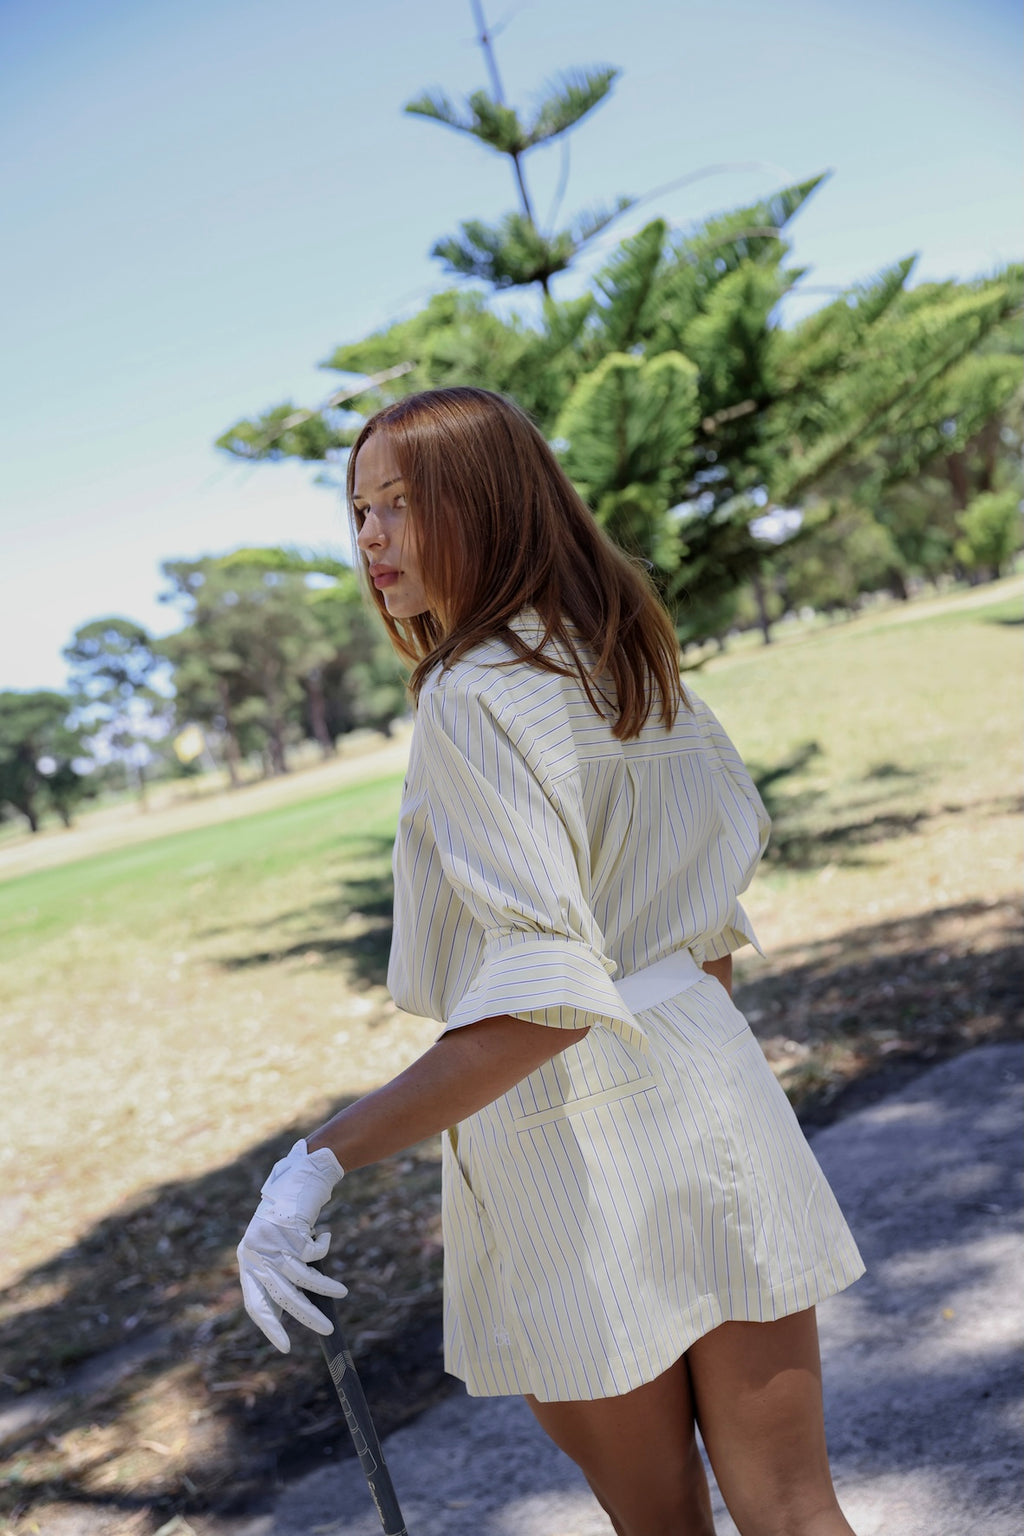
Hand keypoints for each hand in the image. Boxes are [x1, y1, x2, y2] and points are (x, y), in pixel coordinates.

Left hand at [237, 1139, 347, 1352]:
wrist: (298, 1177)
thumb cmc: (286, 1217)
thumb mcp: (273, 1247)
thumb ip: (274, 1274)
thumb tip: (287, 1313)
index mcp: (247, 1261)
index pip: (255, 1303)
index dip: (270, 1326)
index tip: (285, 1347)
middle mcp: (257, 1253)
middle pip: (283, 1295)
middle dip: (306, 1315)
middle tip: (327, 1329)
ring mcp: (274, 1241)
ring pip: (303, 1277)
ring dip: (325, 1287)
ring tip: (341, 1293)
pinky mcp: (292, 1229)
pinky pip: (315, 1253)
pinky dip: (324, 1248)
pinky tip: (327, 1237)